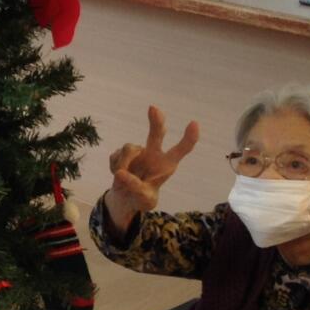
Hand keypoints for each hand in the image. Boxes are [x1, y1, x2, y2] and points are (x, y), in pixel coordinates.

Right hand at [104, 105, 198, 234]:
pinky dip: (114, 168)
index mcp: (166, 165)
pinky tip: (117, 176)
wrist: (125, 199)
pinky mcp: (122, 153)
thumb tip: (121, 173)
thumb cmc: (142, 198)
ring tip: (121, 179)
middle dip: (156, 122)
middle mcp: (153, 154)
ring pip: (129, 149)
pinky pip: (115, 156)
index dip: (189, 138)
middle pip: (157, 134)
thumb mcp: (144, 201)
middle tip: (153, 108)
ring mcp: (137, 152)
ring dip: (123, 164)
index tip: (194, 123)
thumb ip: (135, 188)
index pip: (181, 150)